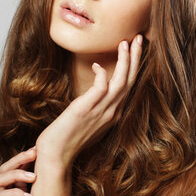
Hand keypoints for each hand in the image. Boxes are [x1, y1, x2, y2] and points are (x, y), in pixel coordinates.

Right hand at [0, 147, 37, 195]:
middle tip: (34, 153)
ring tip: (34, 177)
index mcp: (13, 188)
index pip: (14, 166)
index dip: (23, 156)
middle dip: (18, 159)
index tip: (37, 148)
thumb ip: (40, 186)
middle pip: (4, 168)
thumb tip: (56, 166)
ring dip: (17, 175)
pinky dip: (16, 194)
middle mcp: (2, 193)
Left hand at [35, 34, 142, 169]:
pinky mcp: (86, 109)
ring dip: (125, 61)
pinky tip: (96, 65)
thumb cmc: (69, 138)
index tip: (134, 50)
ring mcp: (101, 111)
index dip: (133, 67)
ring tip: (126, 43)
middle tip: (139, 38)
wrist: (56, 156)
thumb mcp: (89, 120)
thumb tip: (99, 88)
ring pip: (120, 82)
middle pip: (129, 80)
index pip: (129, 86)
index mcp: (114, 114)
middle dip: (136, 58)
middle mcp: (112, 112)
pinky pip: (101, 87)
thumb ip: (97, 105)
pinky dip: (102, 74)